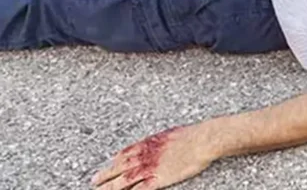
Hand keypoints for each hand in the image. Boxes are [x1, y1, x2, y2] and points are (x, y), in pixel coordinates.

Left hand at [92, 124, 215, 189]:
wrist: (201, 141)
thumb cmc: (190, 135)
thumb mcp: (168, 134)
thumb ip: (156, 141)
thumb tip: (153, 143)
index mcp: (146, 144)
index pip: (123, 154)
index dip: (114, 162)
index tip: (108, 166)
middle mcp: (143, 156)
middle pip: (118, 168)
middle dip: (105, 175)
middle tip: (94, 182)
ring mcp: (149, 169)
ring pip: (123, 181)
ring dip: (110, 188)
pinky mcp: (158, 180)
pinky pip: (140, 189)